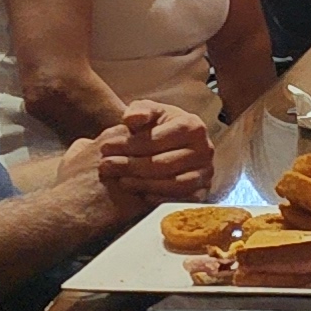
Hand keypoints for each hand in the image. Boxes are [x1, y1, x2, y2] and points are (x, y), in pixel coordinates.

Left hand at [95, 100, 217, 208]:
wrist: (173, 145)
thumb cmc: (158, 127)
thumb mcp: (148, 112)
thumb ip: (139, 110)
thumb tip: (132, 119)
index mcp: (193, 126)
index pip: (157, 140)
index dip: (128, 145)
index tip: (105, 147)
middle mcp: (205, 150)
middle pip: (163, 163)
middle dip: (130, 166)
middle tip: (106, 166)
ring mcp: (206, 173)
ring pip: (173, 184)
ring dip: (142, 184)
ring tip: (120, 180)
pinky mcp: (203, 192)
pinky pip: (181, 200)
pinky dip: (160, 198)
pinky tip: (140, 194)